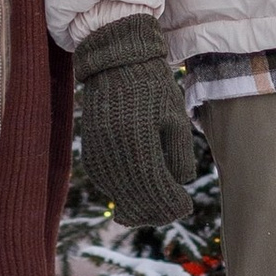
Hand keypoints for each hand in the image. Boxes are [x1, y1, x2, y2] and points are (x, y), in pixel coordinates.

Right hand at [73, 16, 196, 225]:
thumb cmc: (152, 86)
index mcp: (138, 141)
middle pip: (136, 199)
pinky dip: (122, 193)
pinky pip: (106, 184)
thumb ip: (179, 153)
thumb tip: (180, 182)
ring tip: (156, 209)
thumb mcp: (175, 116)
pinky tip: (135, 195)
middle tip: (173, 212)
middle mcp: (113, 152)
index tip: (186, 206)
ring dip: (138, 206)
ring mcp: (97, 154)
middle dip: (157, 211)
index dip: (173, 203)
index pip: (157, 187)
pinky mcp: (88, 153)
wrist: (114, 63)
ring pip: (118, 196)